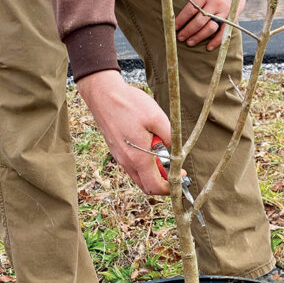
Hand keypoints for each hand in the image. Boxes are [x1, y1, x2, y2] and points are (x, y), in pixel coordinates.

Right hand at [77, 70, 171, 194]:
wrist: (103, 94)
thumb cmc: (129, 104)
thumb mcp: (157, 117)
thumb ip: (169, 137)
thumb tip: (173, 149)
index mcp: (138, 158)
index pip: (154, 186)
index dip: (169, 188)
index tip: (179, 179)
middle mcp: (126, 161)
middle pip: (145, 185)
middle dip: (162, 183)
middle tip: (174, 170)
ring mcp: (119, 156)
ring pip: (138, 175)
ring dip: (152, 172)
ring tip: (163, 155)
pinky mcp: (115, 149)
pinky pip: (131, 165)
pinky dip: (143, 164)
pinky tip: (149, 147)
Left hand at [175, 0, 249, 50]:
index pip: (190, 9)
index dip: (181, 19)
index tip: (175, 26)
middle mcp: (215, 2)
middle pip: (198, 21)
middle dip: (187, 31)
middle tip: (180, 37)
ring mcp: (224, 11)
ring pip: (210, 28)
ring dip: (199, 37)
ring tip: (190, 42)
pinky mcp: (232, 16)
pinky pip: (224, 31)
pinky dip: (216, 41)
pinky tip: (208, 47)